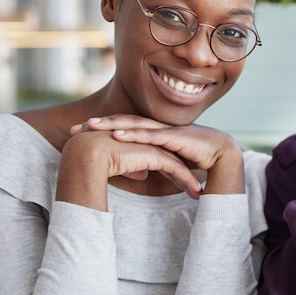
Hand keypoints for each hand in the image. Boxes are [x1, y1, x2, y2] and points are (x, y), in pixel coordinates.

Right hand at [58, 129, 200, 210]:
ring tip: (198, 193)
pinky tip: (195, 192)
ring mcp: (153, 146)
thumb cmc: (96, 161)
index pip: (161, 157)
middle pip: (172, 159)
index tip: (180, 183)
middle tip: (194, 189)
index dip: (171, 171)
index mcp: (140, 143)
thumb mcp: (119, 166)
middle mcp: (149, 142)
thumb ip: (133, 168)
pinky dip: (187, 180)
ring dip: (189, 180)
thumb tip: (142, 175)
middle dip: (184, 175)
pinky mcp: (155, 154)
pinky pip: (176, 169)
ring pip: (177, 164)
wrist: (88, 154)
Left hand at [73, 115, 244, 195]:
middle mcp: (157, 126)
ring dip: (111, 124)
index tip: (79, 133)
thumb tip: (135, 172)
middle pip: (123, 121)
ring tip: (90, 126)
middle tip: (74, 129)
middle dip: (98, 124)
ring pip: (134, 124)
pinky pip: (151, 135)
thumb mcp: (167, 159)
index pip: (123, 126)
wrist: (221, 153)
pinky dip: (133, 134)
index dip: (101, 129)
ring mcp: (166, 129)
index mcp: (154, 131)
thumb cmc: (196, 157)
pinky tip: (118, 135)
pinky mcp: (175, 137)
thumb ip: (151, 162)